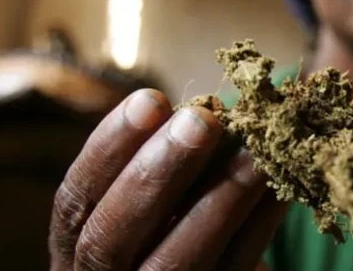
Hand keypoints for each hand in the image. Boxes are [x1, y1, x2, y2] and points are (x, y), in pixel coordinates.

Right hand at [49, 89, 286, 270]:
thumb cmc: (164, 231)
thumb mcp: (143, 203)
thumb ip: (157, 166)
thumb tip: (200, 111)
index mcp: (74, 248)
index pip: (77, 199)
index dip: (110, 148)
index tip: (151, 99)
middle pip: (112, 238)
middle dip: (158, 173)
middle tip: (203, 121)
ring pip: (175, 261)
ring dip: (218, 199)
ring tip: (254, 153)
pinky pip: (233, 269)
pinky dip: (257, 226)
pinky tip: (278, 186)